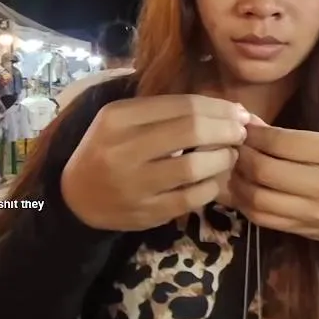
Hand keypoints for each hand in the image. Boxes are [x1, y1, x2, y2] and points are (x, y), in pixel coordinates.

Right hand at [62, 94, 250, 230]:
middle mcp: (123, 149)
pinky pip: (193, 197)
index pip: (183, 105)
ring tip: (229, 155)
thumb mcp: (124, 120)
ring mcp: (135, 184)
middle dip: (227, 129)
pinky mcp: (147, 213)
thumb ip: (168, 111)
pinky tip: (215, 179)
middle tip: (241, 132)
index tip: (238, 112)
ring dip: (224, 158)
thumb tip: (228, 109)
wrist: (77, 197)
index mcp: (118, 118)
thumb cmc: (110, 150)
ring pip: (196, 166)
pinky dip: (212, 186)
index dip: (219, 108)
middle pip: (192, 131)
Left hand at [233, 124, 318, 241]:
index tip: (244, 130)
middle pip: (265, 170)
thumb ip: (292, 137)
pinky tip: (243, 190)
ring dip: (238, 180)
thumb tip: (250, 124)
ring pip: (258, 197)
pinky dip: (244, 202)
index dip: (254, 135)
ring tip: (235, 169)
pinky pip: (261, 217)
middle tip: (235, 148)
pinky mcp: (301, 229)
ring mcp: (313, 211)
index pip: (282, 142)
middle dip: (242, 156)